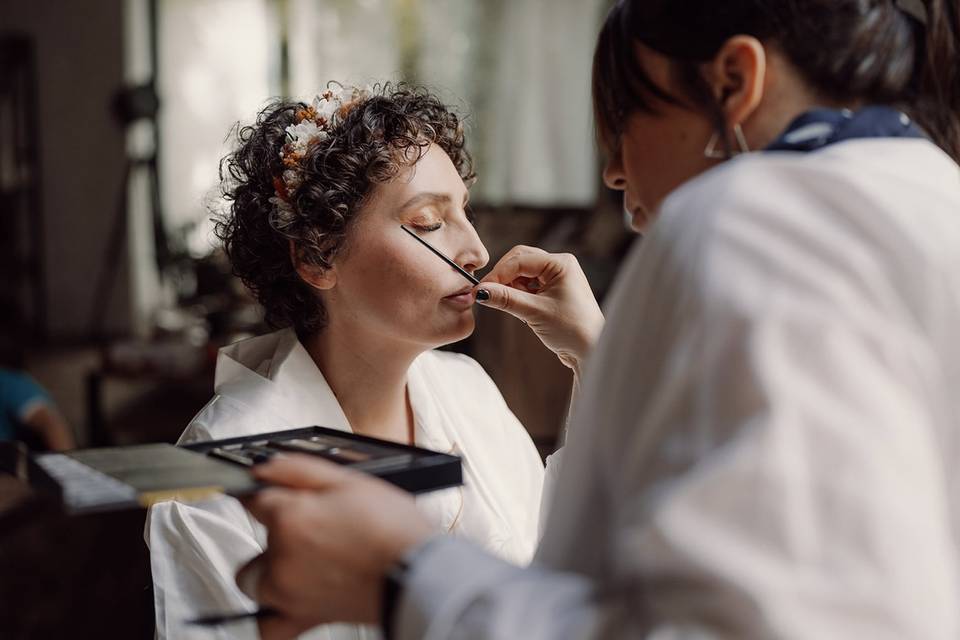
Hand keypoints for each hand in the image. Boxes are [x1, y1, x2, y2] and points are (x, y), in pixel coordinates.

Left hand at [236, 455, 433, 636]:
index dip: (271, 492)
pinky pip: (268, 625)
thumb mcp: (350, 481)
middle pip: (258, 538)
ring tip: (310, 560)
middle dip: (277, 531)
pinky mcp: (303, 619)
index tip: (281, 494)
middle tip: (314, 527)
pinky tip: (291, 598)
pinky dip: (273, 613)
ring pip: (256, 579)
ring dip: (272, 568)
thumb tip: (265, 466)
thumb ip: (298, 470)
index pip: (256, 499)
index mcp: (290, 519)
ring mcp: (288, 591)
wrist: (419, 574)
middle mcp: (282, 557)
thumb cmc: (394, 529)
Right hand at [475, 246, 603, 375]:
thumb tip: (480, 291)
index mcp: (560, 263)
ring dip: (510, 286)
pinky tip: (518, 308)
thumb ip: (506, 299)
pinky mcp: (552, 291)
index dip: (498, 274)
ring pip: (522, 273)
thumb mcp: (535, 312)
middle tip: (489, 294)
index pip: (520, 260)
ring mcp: (556, 278)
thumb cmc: (572, 329)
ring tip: (508, 305)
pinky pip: (528, 285)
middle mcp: (559, 266)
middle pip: (520, 261)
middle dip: (504, 277)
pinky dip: (518, 294)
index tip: (480, 289)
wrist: (590, 350)